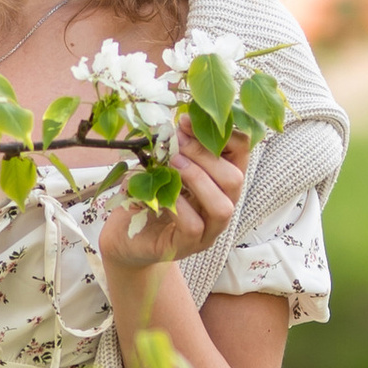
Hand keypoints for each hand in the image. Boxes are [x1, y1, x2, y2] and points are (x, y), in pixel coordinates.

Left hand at [99, 130, 248, 280]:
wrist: (126, 233)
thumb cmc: (147, 194)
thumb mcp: (161, 163)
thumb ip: (176, 146)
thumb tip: (183, 122)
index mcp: (220, 179)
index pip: (242, 152)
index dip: (222, 133)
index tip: (187, 120)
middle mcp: (222, 204)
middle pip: (236, 178)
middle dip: (205, 155)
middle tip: (177, 143)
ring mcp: (208, 230)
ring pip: (222, 206)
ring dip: (197, 178)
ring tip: (173, 164)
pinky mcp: (188, 246)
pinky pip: (194, 225)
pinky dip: (179, 206)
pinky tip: (163, 195)